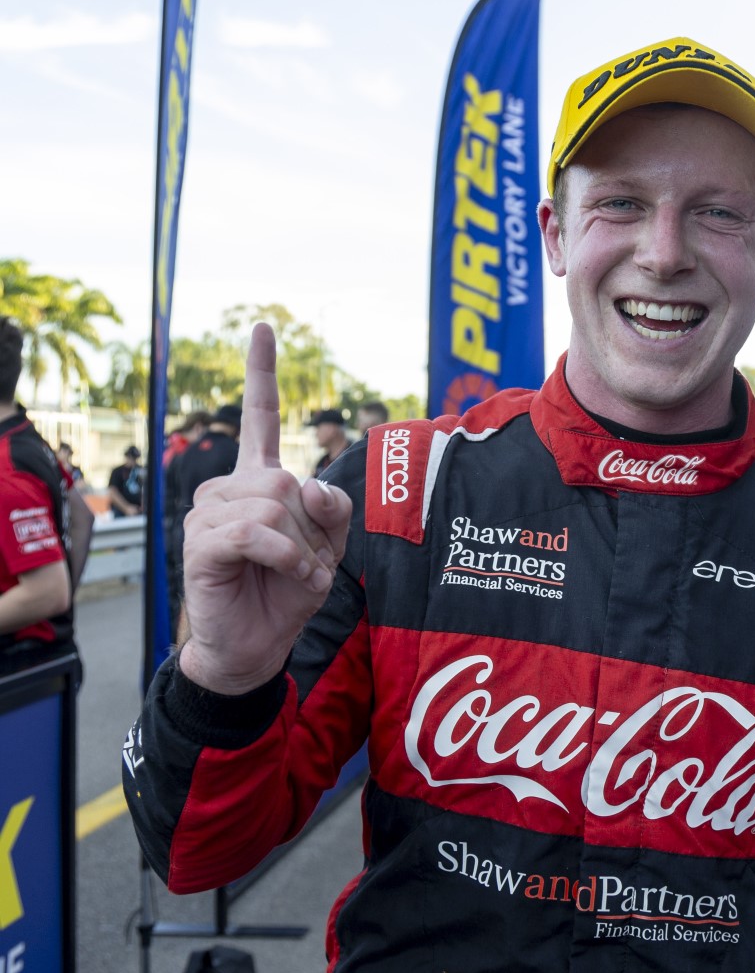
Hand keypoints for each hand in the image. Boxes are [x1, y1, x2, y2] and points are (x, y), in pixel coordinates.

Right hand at [179, 323, 353, 694]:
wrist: (256, 644)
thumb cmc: (287, 592)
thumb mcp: (329, 547)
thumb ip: (334, 510)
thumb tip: (308, 484)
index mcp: (259, 482)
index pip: (259, 418)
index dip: (262, 374)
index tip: (266, 328)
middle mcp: (228, 489)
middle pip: (289, 481)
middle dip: (316, 528)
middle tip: (309, 562)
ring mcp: (209, 514)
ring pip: (276, 505)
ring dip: (304, 547)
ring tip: (297, 574)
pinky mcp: (202, 543)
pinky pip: (259, 532)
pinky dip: (289, 557)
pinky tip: (292, 574)